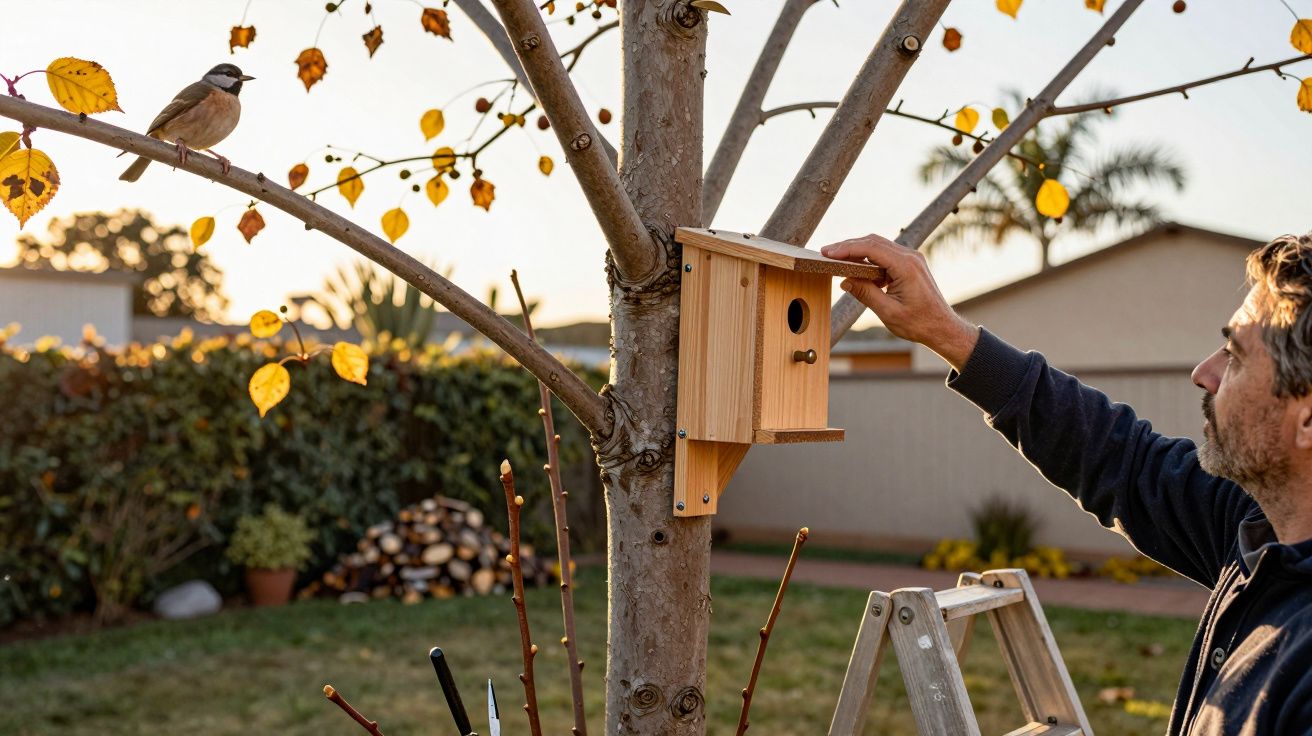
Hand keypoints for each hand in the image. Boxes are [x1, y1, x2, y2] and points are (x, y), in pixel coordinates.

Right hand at [821, 234, 979, 370]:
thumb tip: (844, 281)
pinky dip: (869, 258)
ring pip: (879, 246)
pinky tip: (856, 267)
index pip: (870, 248)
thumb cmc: (919, 323)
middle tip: (827, 252)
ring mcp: (912, 259)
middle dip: (849, 246)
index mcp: (906, 266)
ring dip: (858, 250)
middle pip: (873, 242)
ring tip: (837, 259)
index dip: (847, 248)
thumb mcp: (887, 312)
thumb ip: (865, 293)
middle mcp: (911, 257)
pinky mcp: (910, 264)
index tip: (828, 252)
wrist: (942, 327)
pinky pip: (886, 255)